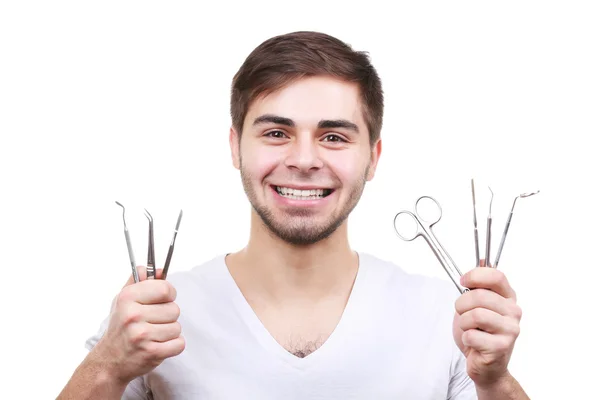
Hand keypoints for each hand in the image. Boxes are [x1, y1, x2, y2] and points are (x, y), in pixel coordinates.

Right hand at [91, 266, 184, 384]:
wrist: (109, 361)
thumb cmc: (120, 327)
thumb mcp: (123, 299)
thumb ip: (139, 280)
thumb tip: (160, 270)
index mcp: (127, 298)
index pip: (165, 289)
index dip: (168, 293)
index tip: (163, 299)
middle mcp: (133, 315)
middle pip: (174, 309)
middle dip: (168, 316)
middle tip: (153, 322)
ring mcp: (142, 335)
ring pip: (177, 327)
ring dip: (169, 332)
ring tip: (153, 335)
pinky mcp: (151, 353)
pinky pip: (179, 344)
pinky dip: (173, 346)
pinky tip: (158, 345)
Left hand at [453, 261, 521, 388]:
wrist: (485, 365)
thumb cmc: (479, 333)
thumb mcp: (476, 304)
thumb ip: (479, 284)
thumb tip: (483, 258)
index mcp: (508, 297)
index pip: (496, 276)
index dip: (475, 275)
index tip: (463, 281)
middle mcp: (513, 312)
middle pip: (479, 296)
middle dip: (461, 304)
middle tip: (462, 313)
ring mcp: (510, 330)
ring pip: (475, 315)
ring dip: (463, 323)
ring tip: (468, 329)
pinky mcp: (501, 347)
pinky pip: (472, 335)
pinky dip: (466, 338)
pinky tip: (473, 343)